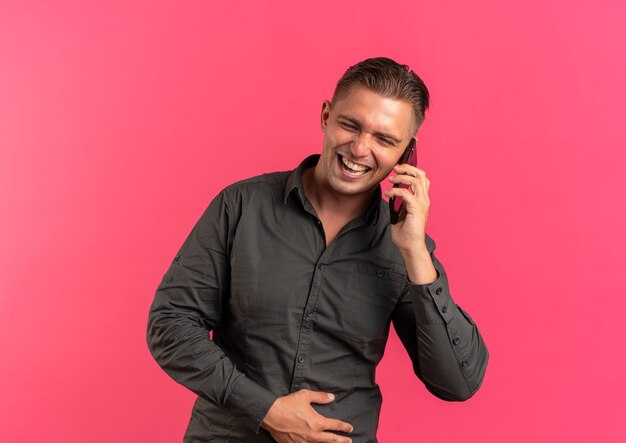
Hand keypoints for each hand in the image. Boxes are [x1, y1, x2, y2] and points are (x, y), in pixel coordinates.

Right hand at [261, 389, 352, 442]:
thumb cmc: (288, 404)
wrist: (270, 415)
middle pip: (332, 440)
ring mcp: (304, 442)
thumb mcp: (305, 396)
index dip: (344, 427)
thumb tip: (331, 397)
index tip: (350, 428)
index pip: (335, 425)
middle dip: (342, 440)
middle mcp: (313, 435)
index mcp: (317, 423)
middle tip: (349, 441)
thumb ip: (320, 397)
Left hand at [385, 164, 436, 283]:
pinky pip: (406, 194)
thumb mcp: (402, 212)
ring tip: (391, 179)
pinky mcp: (416, 209)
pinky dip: (396, 191)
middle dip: (408, 168)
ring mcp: (422, 204)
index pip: (422, 178)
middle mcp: (424, 200)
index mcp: (422, 199)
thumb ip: (400, 202)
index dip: (411, 170)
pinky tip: (389, 194)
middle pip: (421, 175)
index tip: (399, 168)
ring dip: (401, 177)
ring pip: (416, 181)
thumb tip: (392, 193)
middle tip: (396, 168)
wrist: (410, 246)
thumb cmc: (406, 232)